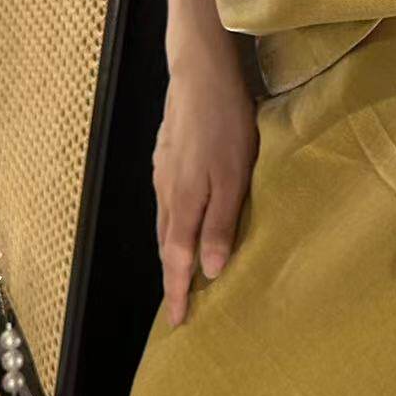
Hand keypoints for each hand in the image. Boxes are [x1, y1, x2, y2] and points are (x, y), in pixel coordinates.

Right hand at [152, 46, 258, 326]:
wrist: (199, 73)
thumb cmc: (224, 123)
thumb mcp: (233, 175)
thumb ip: (221, 222)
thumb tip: (210, 271)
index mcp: (182, 202)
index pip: (178, 259)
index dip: (179, 291)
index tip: (179, 322)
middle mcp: (165, 191)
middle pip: (167, 245)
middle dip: (172, 277)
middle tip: (178, 305)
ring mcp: (162, 171)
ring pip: (165, 222)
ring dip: (172, 251)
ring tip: (180, 271)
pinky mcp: (166, 154)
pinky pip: (167, 201)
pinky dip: (173, 222)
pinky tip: (181, 220)